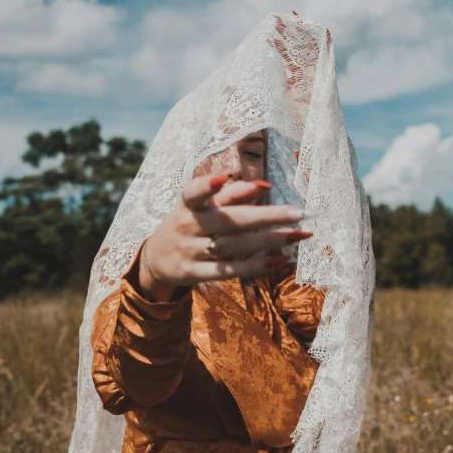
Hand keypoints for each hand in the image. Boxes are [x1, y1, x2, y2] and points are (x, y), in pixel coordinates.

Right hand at [138, 174, 311, 300]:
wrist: (154, 260)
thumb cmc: (187, 225)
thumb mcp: (199, 207)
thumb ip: (230, 195)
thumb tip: (264, 187)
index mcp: (188, 205)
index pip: (194, 193)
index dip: (206, 186)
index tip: (220, 179)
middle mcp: (189, 226)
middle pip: (230, 220)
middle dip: (266, 216)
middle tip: (298, 213)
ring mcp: (191, 251)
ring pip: (234, 246)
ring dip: (269, 241)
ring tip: (298, 235)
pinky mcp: (194, 273)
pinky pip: (229, 271)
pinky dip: (255, 267)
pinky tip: (279, 261)